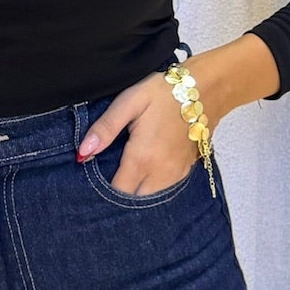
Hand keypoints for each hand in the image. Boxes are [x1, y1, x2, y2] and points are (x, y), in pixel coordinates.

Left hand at [77, 73, 194, 192]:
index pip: (117, 192)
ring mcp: (176, 174)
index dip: (102, 192)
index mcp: (142, 158)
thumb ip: (105, 129)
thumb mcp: (130, 102)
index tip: (92, 182)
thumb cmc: (164, 93)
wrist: (207, 89)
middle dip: (120, 197)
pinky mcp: (186, 170)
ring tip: (123, 176)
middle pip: (135, 200)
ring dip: (137, 193)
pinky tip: (143, 172)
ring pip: (150, 198)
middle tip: (106, 180)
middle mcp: (161, 173)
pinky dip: (152, 186)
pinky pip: (164, 189)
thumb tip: (82, 154)